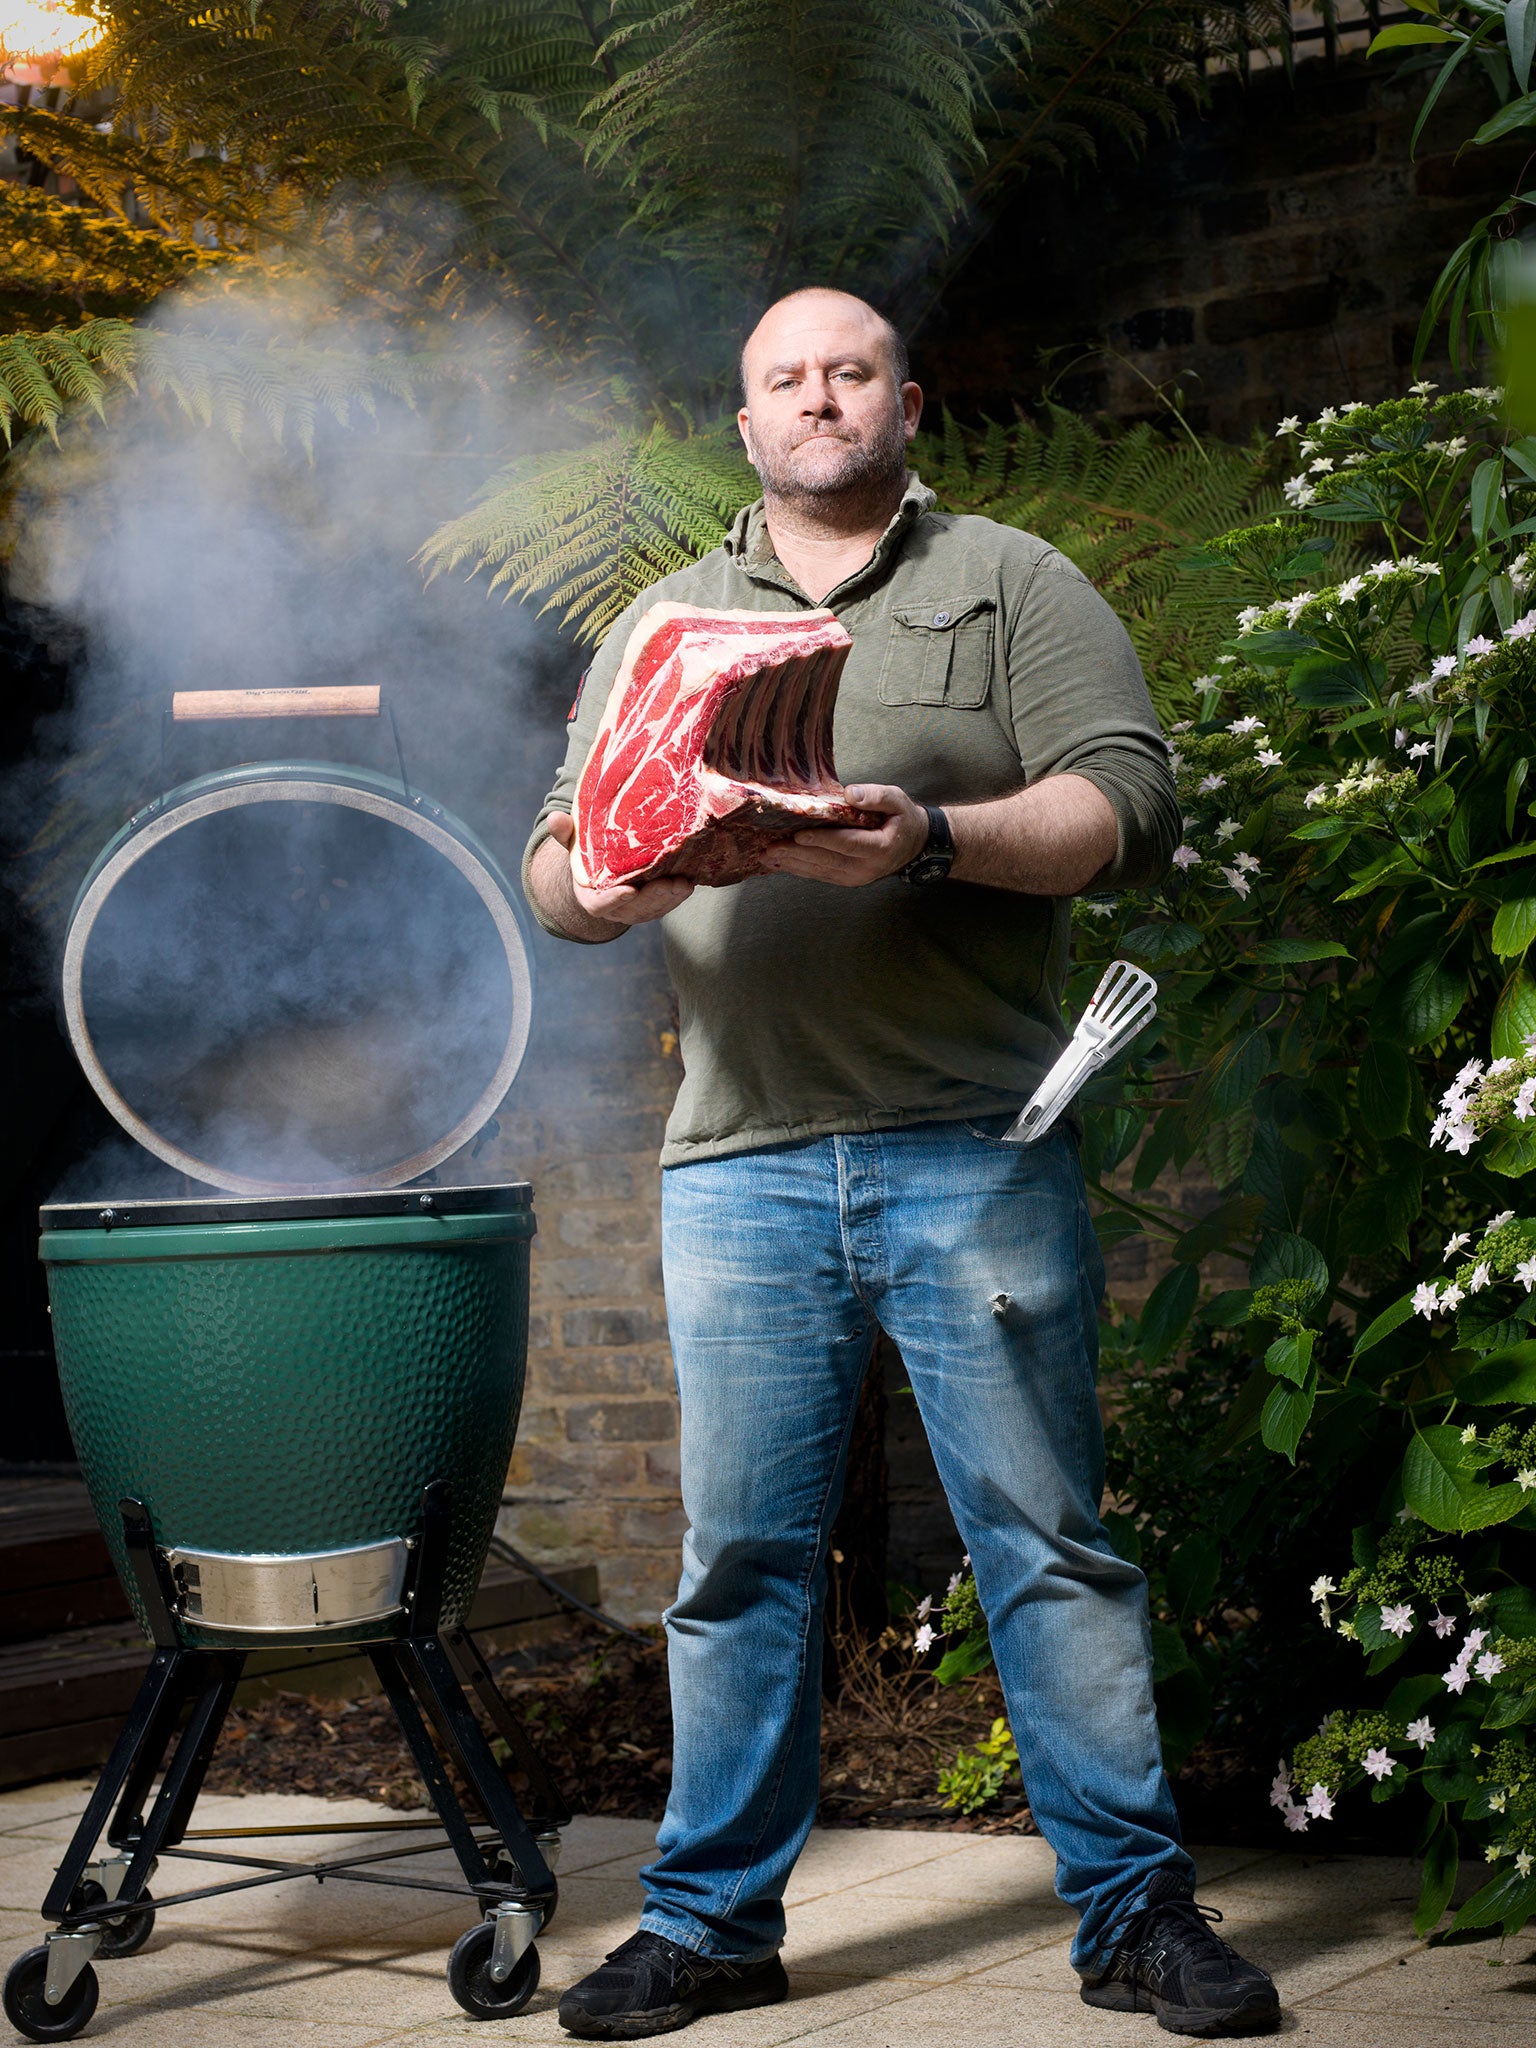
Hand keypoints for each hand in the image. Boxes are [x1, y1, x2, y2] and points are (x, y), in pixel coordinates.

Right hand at [547, 811, 694, 924]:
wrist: (600, 878)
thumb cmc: (588, 859)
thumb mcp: (575, 847)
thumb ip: (566, 834)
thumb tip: (554, 817)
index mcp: (592, 898)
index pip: (602, 903)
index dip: (615, 898)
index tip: (629, 890)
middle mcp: (615, 909)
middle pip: (635, 908)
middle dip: (653, 897)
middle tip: (670, 883)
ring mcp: (635, 911)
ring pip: (654, 909)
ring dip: (671, 898)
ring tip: (684, 882)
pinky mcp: (652, 908)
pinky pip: (666, 906)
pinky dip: (678, 896)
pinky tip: (690, 881)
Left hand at [763, 783, 929, 887]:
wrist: (913, 844)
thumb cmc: (903, 818)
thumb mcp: (897, 800)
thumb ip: (876, 796)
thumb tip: (850, 794)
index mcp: (880, 848)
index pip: (847, 844)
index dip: (822, 840)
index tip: (798, 835)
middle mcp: (867, 868)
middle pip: (827, 860)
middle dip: (797, 854)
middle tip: (771, 846)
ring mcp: (856, 877)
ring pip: (820, 870)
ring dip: (793, 863)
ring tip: (768, 855)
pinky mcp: (847, 880)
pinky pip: (820, 875)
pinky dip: (799, 869)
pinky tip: (781, 863)